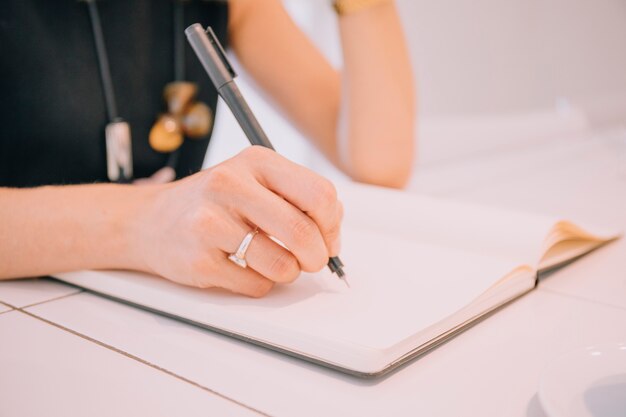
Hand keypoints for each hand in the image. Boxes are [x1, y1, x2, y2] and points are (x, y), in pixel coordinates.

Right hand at [132, 146, 342, 296]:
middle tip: (311, 260)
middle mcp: (231, 185)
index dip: (332, 225)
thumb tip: (333, 235)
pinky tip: (242, 267)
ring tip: (271, 260)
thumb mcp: (255, 180)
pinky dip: (260, 283)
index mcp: (256, 161)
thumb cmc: (214, 202)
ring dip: (288, 272)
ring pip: (283, 266)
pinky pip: (257, 286)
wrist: (149, 221)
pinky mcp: (199, 260)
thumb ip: (298, 198)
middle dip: (317, 257)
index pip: (320, 195)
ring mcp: (211, 223)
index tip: (328, 238)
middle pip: (303, 233)